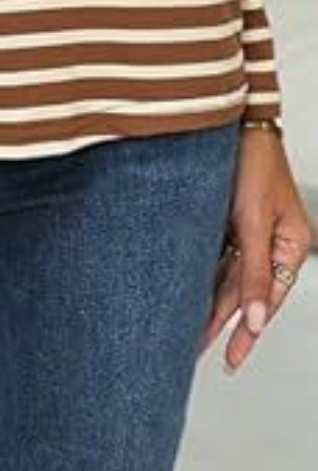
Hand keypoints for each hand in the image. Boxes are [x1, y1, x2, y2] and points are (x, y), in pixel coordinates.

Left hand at [198, 126, 312, 372]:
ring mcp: (247, 228)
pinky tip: (182, 292)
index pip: (267, 298)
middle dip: (219, 321)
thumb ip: (253, 271)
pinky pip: (213, 253)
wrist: (227, 115)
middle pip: (243, 290)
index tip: (231, 358)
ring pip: (225, 274)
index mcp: (291, 244)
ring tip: (183, 330)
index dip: (247, 329)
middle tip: (194, 351)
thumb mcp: (253, 219)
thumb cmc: (251, 157)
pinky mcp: (224, 216)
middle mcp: (270, 240)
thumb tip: (254, 320)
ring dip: (205, 300)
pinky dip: (199, 273)